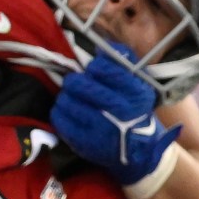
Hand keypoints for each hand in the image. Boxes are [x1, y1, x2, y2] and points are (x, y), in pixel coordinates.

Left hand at [50, 51, 181, 185]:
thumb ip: (123, 64)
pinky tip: (66, 112)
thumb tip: (100, 48)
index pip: (103, 68)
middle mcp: (120, 109)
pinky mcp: (84, 142)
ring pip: (67, 101)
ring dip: (65, 96)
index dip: (93, 67)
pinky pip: (60, 119)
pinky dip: (59, 112)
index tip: (93, 71)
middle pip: (81, 84)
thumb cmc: (135, 110)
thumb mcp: (139, 85)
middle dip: (74, 81)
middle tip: (75, 83)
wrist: (138, 150)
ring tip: (70, 98)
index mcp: (135, 91)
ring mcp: (101, 127)